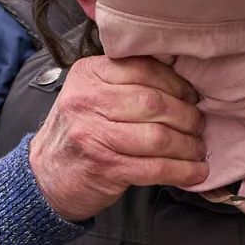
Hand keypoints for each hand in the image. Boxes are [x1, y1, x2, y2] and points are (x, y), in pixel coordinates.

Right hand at [29, 56, 208, 220]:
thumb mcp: (90, 94)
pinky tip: (196, 171)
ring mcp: (94, 135)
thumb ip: (124, 82)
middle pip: (154, 103)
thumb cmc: (79, 132)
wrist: (46, 175)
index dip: (176, 83)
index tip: (191, 96)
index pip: (142, 68)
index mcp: (88, 74)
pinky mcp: (105, 167)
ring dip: (188, 145)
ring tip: (198, 149)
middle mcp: (87, 101)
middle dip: (187, 116)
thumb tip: (181, 81)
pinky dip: (182, 170)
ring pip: (159, 136)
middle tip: (199, 125)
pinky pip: (156, 167)